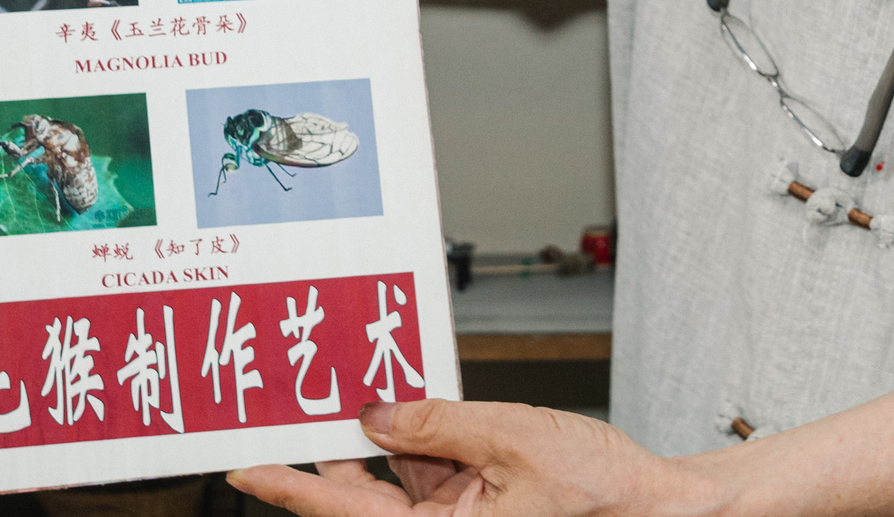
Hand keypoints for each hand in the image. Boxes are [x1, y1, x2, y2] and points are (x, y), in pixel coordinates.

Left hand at [229, 399, 711, 516]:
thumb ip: (436, 422)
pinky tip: (406, 399)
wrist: (650, 502)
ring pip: (394, 479)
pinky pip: (430, 467)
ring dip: (380, 437)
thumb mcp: (509, 437)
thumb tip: (375, 414)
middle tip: (289, 410)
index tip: (243, 468)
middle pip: (361, 498)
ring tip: (354, 388)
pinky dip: (420, 435)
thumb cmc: (597, 488)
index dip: (289, 488)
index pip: (343, 514)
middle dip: (331, 452)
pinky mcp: (476, 501)